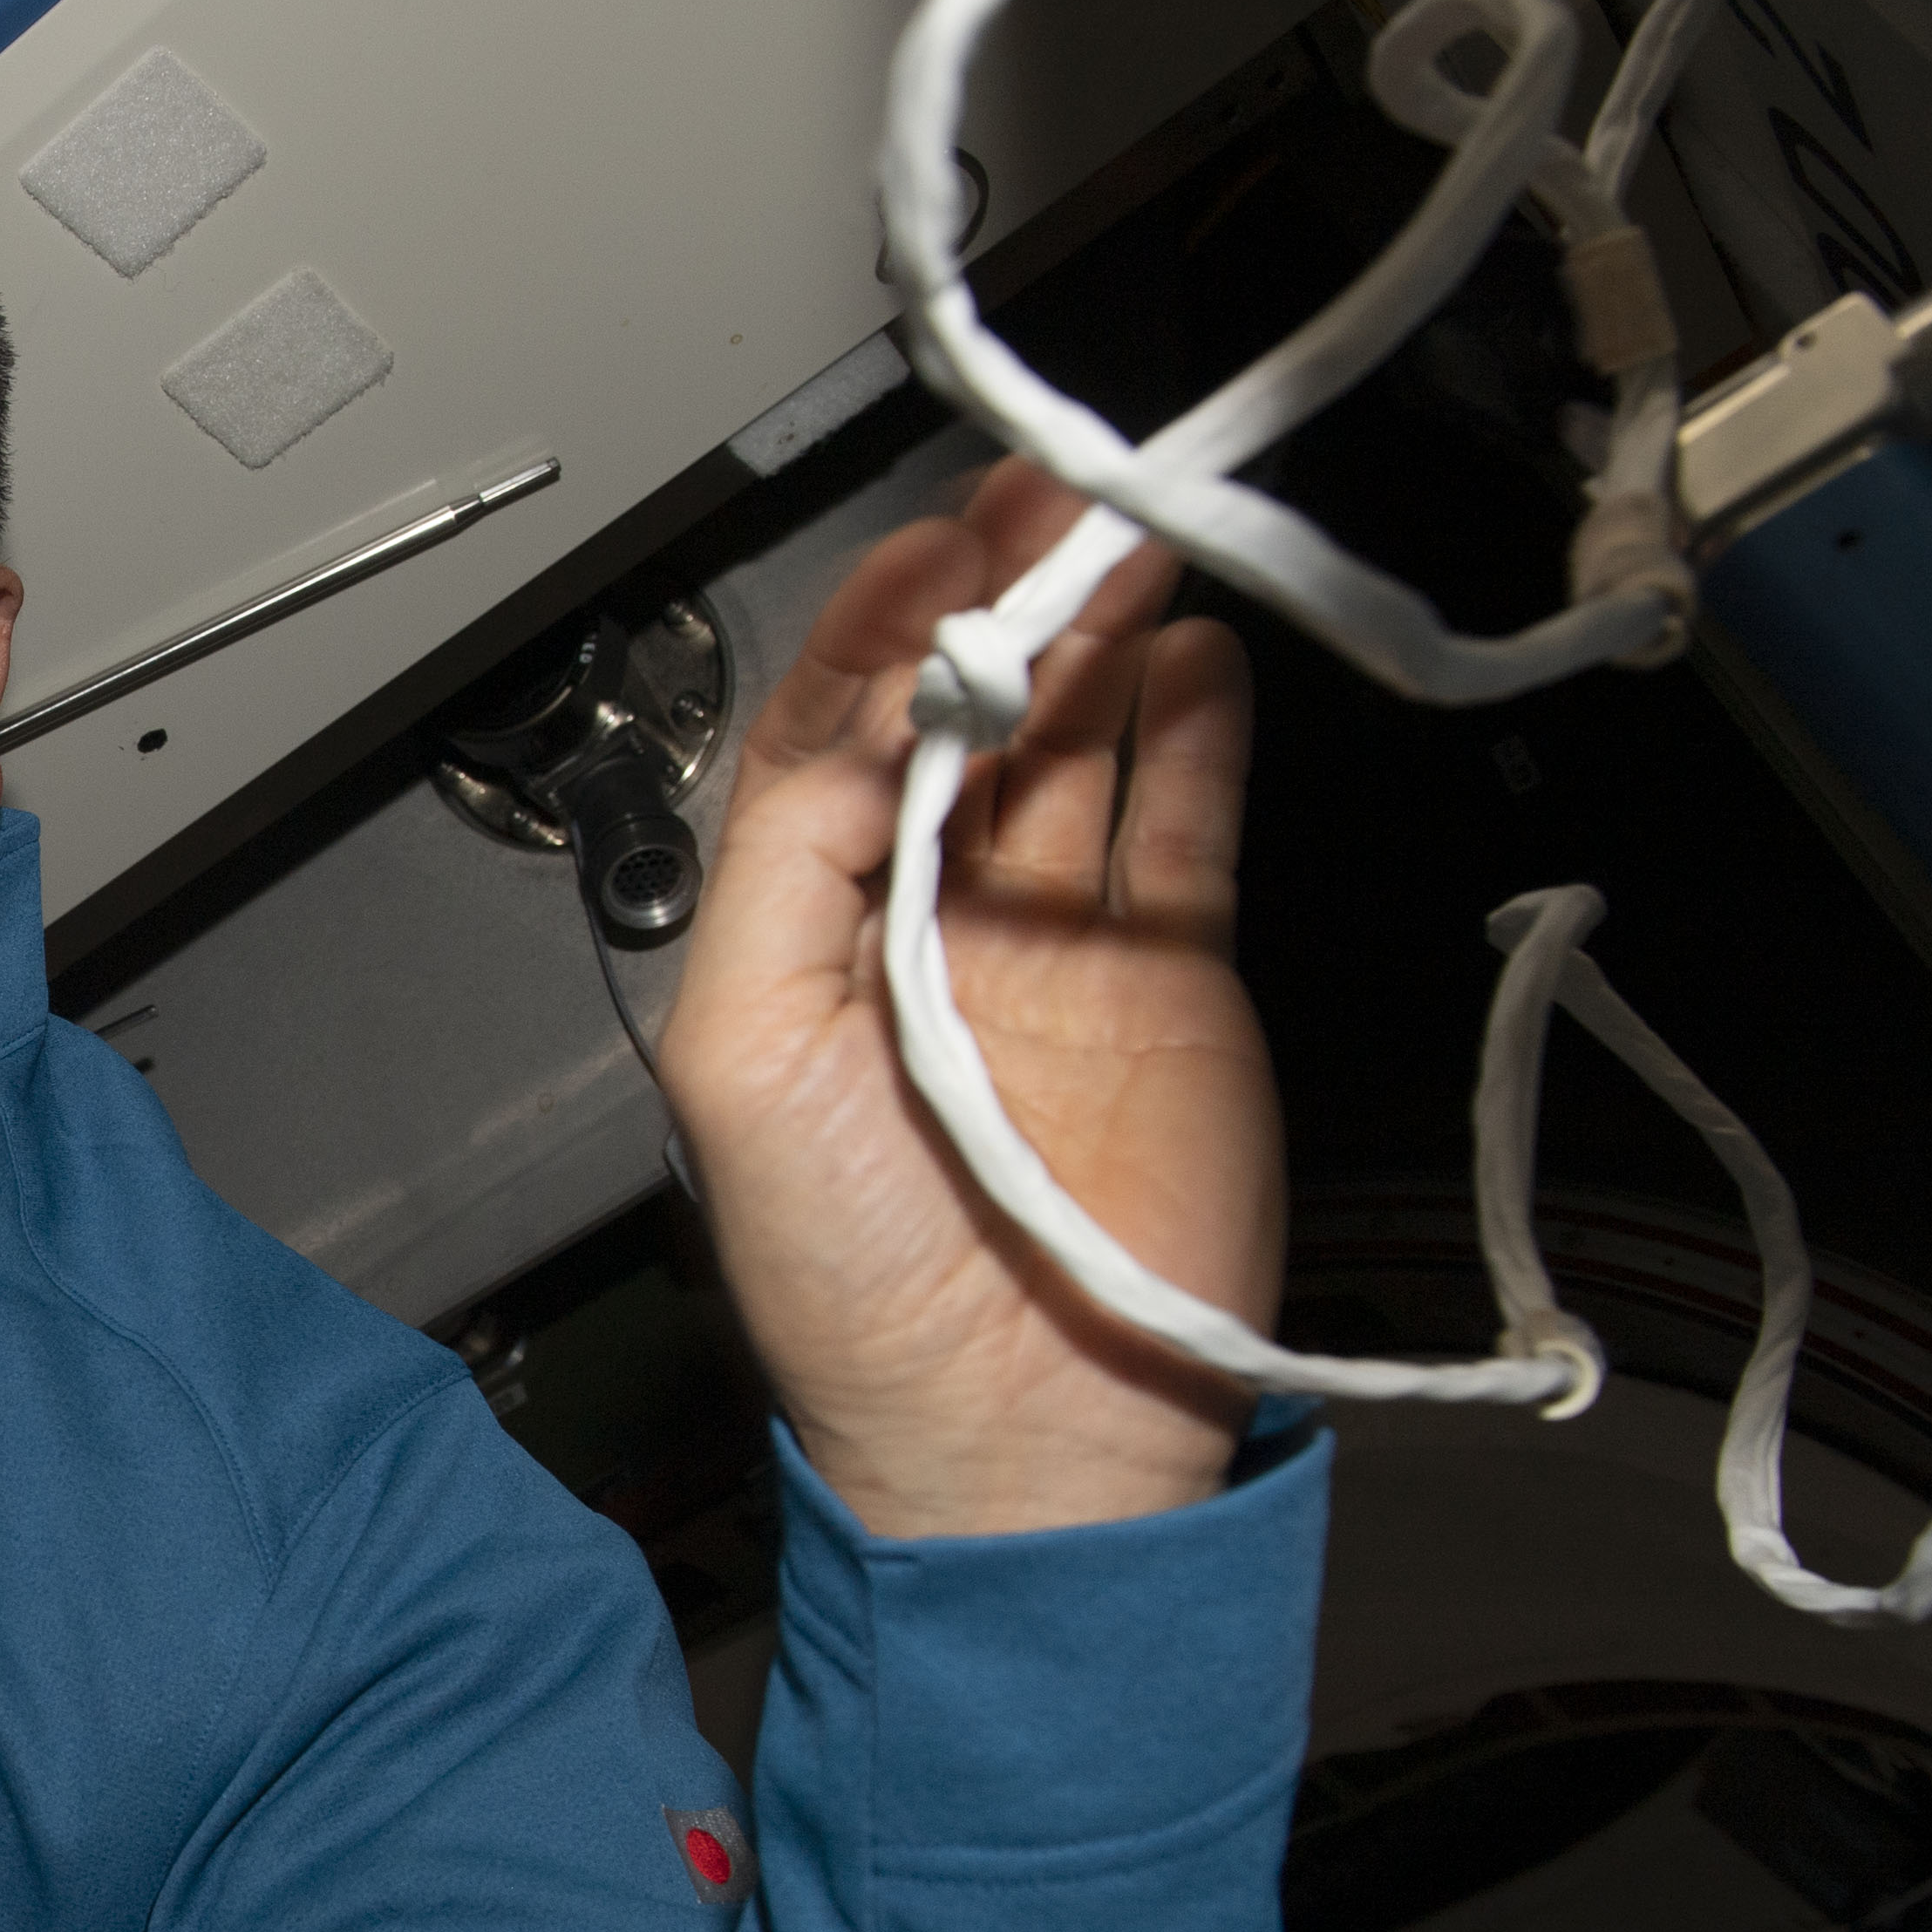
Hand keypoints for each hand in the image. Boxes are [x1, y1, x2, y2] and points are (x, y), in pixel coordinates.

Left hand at [658, 460, 1280, 1539]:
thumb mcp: (740, 1060)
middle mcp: (927, 927)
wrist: (1018, 1434)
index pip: (836, 740)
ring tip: (1123, 538)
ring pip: (1077, 749)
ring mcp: (1055, 949)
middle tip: (1045, 497)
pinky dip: (1191, 735)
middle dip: (1001, 600)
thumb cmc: (846, 1284)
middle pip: (966, 720)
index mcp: (806, 936)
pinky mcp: (1171, 983)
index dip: (879, 633)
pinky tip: (1191, 657)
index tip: (927, 550)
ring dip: (1096, 639)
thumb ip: (781, 871)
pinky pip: (1181, 829)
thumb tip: (849, 728)